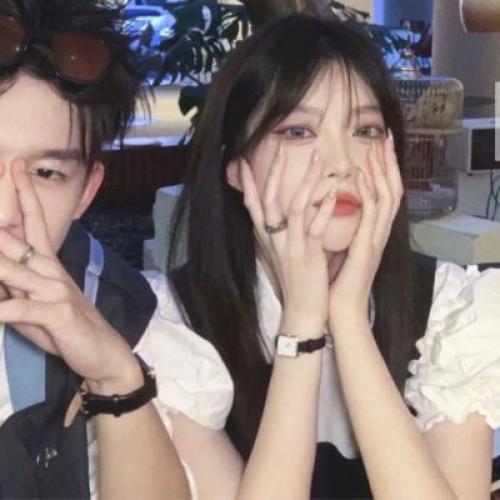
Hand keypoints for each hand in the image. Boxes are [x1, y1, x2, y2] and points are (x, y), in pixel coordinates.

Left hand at [0, 161, 141, 394]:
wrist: (102, 351)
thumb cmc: (67, 327)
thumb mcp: (34, 304)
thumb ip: (13, 286)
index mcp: (48, 264)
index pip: (34, 222)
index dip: (23, 194)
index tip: (15, 166)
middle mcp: (50, 271)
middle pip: (14, 240)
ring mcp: (54, 290)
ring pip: (12, 271)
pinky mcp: (56, 314)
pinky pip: (20, 310)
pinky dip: (2, 310)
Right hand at [239, 145, 336, 336]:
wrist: (302, 310)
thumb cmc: (295, 281)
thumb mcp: (281, 254)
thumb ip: (278, 233)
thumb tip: (275, 216)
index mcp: (267, 238)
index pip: (253, 205)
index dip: (247, 183)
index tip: (242, 162)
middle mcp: (274, 239)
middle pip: (269, 199)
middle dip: (274, 172)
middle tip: (281, 147)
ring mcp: (290, 246)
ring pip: (293, 207)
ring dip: (304, 182)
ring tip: (317, 160)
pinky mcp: (307, 255)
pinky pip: (314, 228)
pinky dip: (322, 210)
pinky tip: (333, 194)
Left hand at [328, 132, 402, 331]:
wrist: (337, 307)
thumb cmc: (335, 278)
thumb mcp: (339, 245)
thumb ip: (342, 225)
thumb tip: (329, 204)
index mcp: (371, 231)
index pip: (382, 193)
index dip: (383, 169)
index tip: (377, 146)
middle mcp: (378, 232)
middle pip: (392, 189)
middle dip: (389, 163)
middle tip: (385, 138)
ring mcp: (376, 239)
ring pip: (387, 198)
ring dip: (383, 171)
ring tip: (378, 148)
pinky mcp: (367, 248)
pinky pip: (372, 216)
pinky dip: (370, 194)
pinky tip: (364, 176)